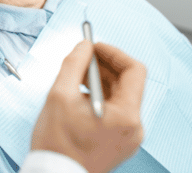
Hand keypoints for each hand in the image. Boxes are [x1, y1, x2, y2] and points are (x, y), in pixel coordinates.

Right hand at [31, 41, 146, 172]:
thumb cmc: (57, 145)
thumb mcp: (60, 95)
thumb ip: (74, 64)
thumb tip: (84, 46)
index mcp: (127, 116)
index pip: (134, 70)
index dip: (114, 53)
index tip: (94, 46)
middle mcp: (134, 127)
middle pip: (127, 83)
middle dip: (104, 66)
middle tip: (83, 57)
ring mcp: (128, 137)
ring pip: (120, 96)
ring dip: (100, 81)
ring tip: (76, 77)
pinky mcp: (119, 142)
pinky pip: (115, 111)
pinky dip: (100, 97)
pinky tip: (79, 96)